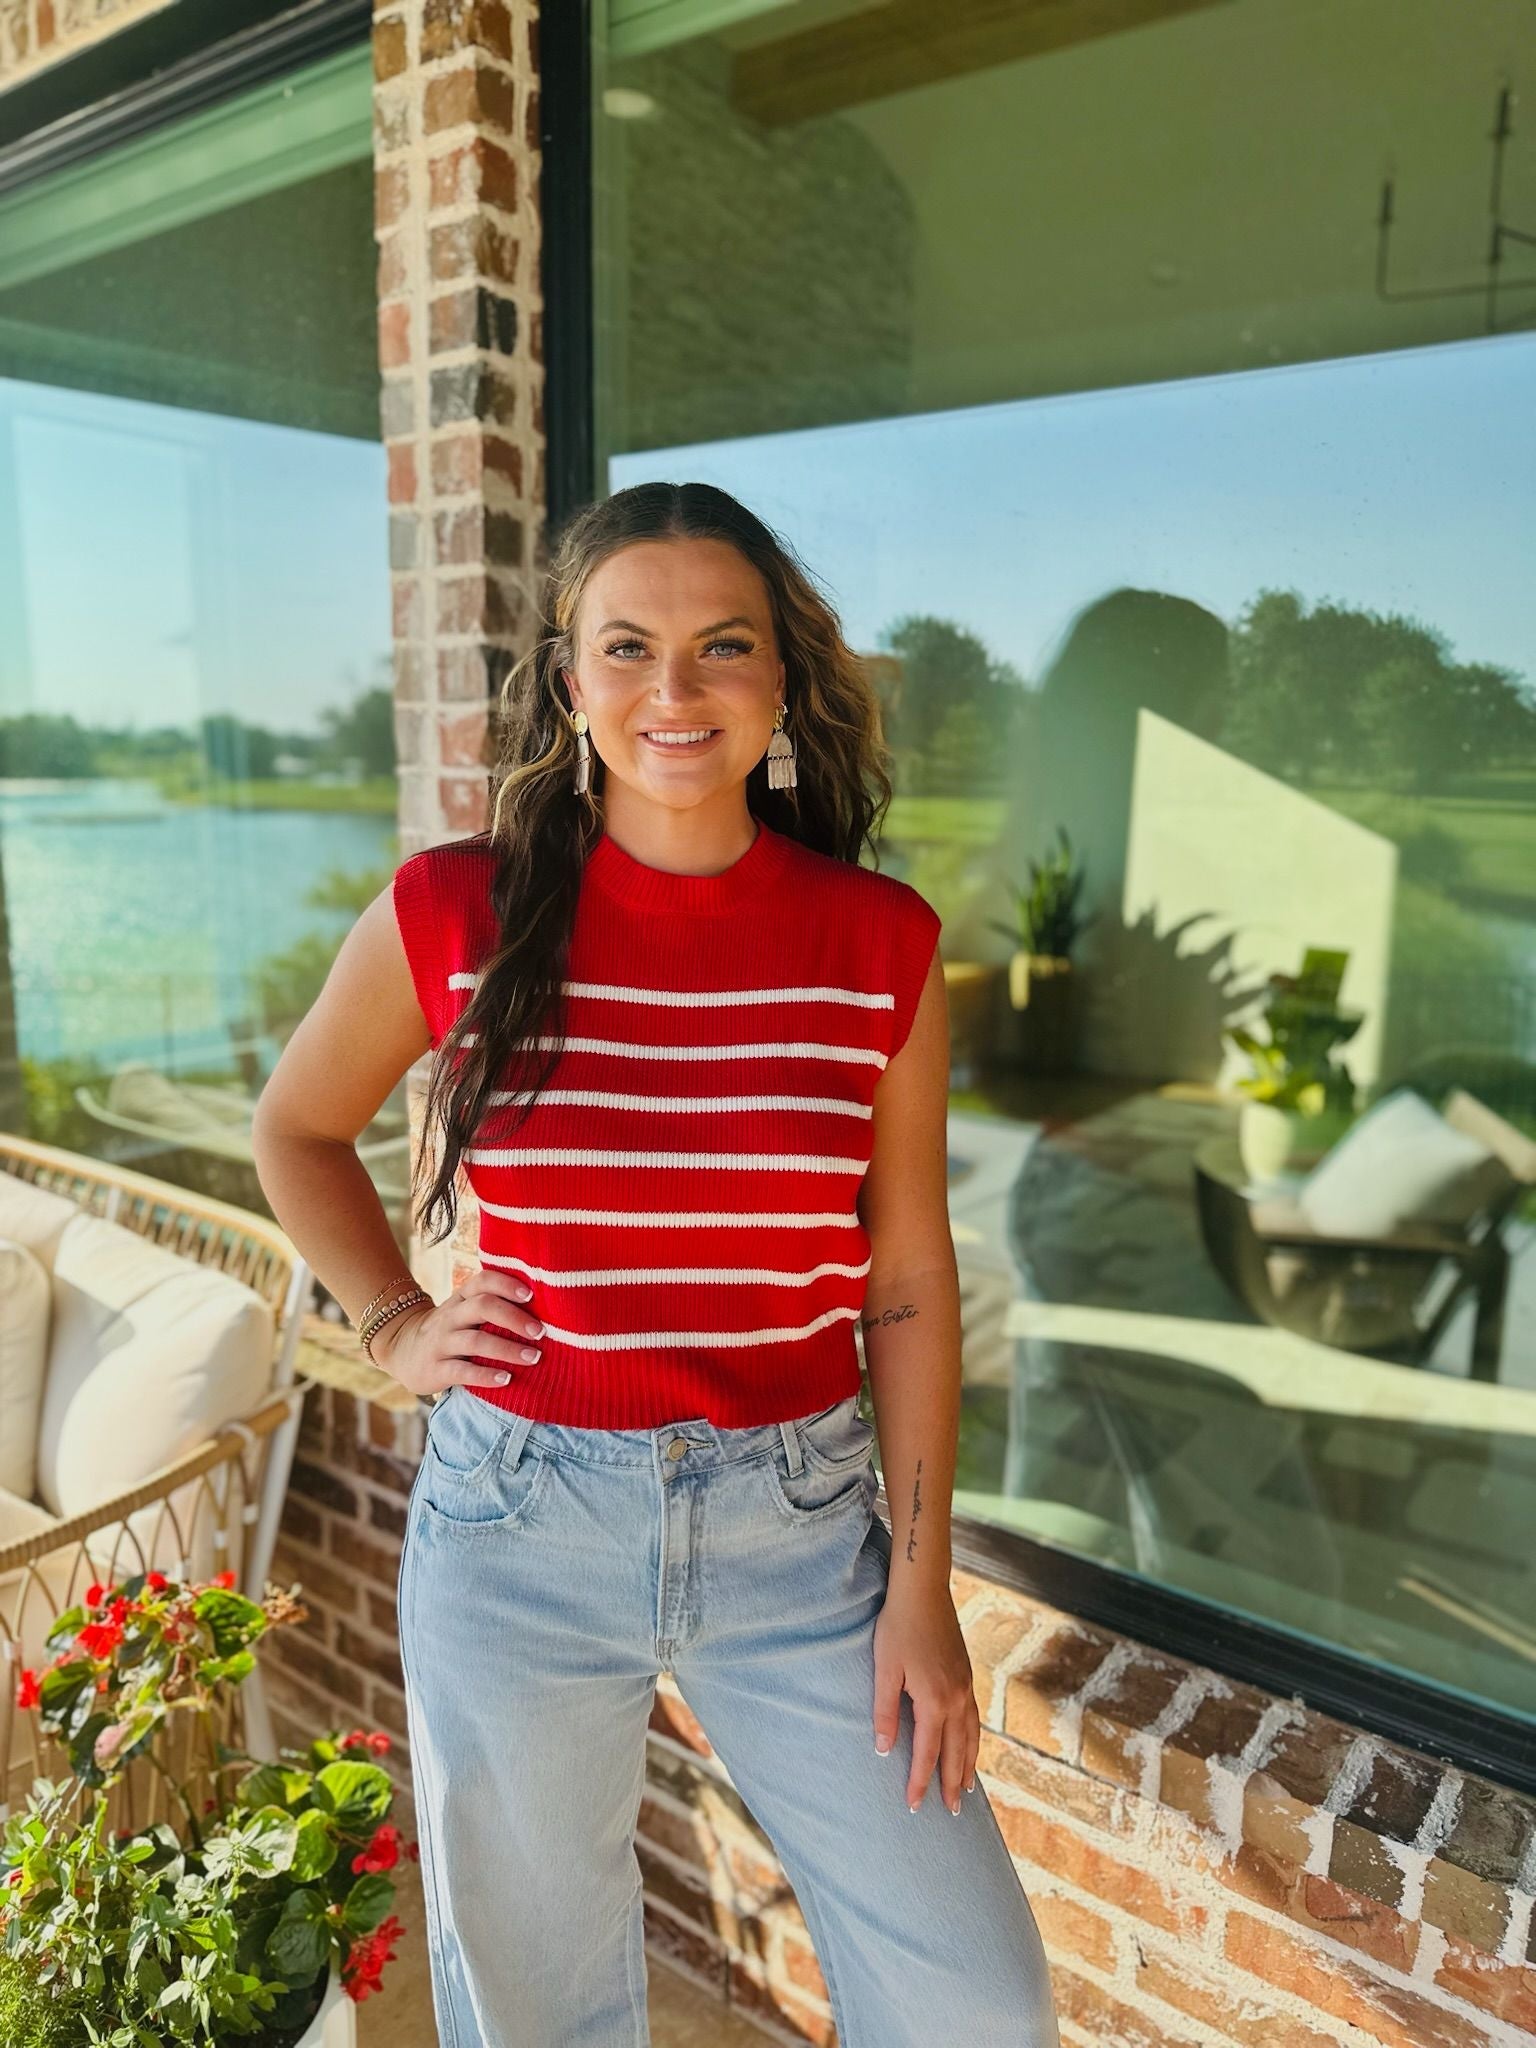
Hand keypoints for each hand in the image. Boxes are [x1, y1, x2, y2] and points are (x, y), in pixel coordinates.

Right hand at [367, 1271, 543, 1398]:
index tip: (533, 1295)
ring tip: (533, 1357)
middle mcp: (451, 1316)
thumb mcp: (464, 1311)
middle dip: (514, 1318)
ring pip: (475, 1341)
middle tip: (541, 1332)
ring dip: (507, 1349)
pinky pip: (462, 1372)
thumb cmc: (450, 1329)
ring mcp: (441, 1342)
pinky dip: (486, 1376)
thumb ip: (493, 1306)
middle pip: (483, 1306)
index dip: (507, 1285)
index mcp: (461, 1298)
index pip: (483, 1281)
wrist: (402, 1350)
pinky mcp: (434, 1369)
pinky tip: (507, 1379)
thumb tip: (546, 1308)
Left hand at [871, 1580, 979, 1815]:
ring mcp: (966, 1686)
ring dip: (968, 1765)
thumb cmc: (898, 1626)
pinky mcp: (967, 1675)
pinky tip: (969, 1744)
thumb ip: (884, 1711)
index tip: (914, 1807)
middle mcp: (956, 1699)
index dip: (919, 1782)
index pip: (927, 1753)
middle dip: (952, 1783)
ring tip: (967, 1789)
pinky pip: (974, 1719)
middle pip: (956, 1752)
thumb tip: (882, 1749)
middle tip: (952, 1813)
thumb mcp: (884, 1668)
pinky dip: (974, 1740)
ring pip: (971, 1737)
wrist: (924, 1590)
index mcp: (934, 1701)